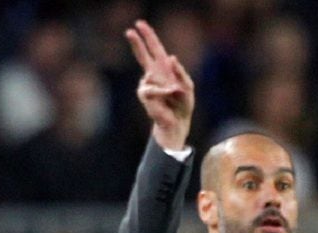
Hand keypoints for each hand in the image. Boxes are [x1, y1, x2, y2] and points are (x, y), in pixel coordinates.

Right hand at [125, 19, 193, 150]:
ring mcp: (147, 84)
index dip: (147, 36)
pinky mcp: (145, 94)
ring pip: (151, 76)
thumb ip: (180, 72)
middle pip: (142, 55)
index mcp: (164, 68)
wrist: (176, 122)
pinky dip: (162, 91)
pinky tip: (169, 95)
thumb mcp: (187, 86)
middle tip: (129, 30)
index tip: (139, 24)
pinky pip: (151, 87)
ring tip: (174, 95)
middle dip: (137, 42)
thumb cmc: (183, 104)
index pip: (154, 49)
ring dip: (166, 86)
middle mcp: (153, 74)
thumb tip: (171, 58)